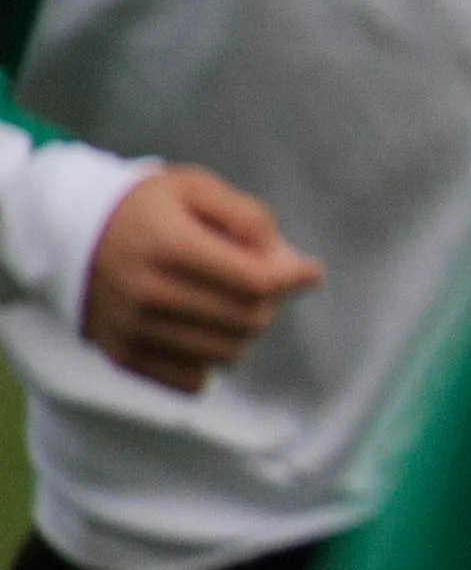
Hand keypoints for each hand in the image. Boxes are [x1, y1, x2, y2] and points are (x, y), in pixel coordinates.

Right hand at [82, 165, 322, 393]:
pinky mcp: (122, 355)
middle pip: (249, 320)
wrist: (62, 230)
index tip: (309, 271)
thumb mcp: (193, 188)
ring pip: (228, 354)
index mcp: (168, 245)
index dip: (293, 277)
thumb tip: (288, 264)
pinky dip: (206, 359)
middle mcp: (148, 292)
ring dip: (239, 331)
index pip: (256, 281)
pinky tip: (196, 328)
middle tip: (255, 281)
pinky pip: (193, 381)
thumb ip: (248, 217)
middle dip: (267, 301)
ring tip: (222, 301)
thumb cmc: (142, 207)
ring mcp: (133, 329)